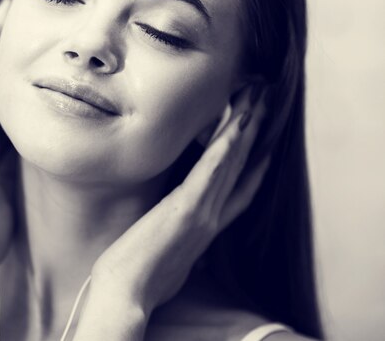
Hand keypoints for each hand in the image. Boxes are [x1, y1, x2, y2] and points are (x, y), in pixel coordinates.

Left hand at [89, 84, 269, 317]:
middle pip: (240, 169)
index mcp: (208, 228)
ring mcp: (203, 213)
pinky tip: (235, 126)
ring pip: (231, 164)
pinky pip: (211, 172)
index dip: (255, 167)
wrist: (127, 293)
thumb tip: (189, 247)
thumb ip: (187, 247)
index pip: (240, 192)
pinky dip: (225, 148)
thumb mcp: (173, 262)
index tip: (266, 146)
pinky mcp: (187, 210)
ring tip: (256, 101)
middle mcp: (212, 218)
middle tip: (265, 105)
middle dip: (255, 135)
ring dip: (245, 130)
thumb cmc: (145, 280)